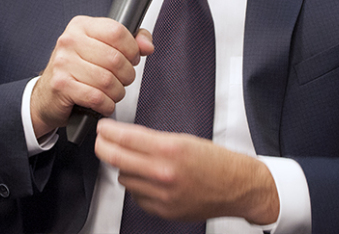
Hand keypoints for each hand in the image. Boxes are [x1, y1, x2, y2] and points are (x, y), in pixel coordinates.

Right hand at [31, 16, 153, 137]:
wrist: (47, 95)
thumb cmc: (78, 70)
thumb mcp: (102, 47)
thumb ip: (130, 42)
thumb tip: (147, 45)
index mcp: (81, 26)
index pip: (117, 31)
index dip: (132, 49)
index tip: (131, 58)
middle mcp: (69, 40)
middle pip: (115, 58)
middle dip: (126, 75)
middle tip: (123, 79)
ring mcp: (63, 62)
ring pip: (107, 80)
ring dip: (117, 92)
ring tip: (113, 92)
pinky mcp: (61, 85)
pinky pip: (96, 97)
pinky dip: (106, 104)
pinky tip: (103, 102)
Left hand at [94, 119, 279, 224]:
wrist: (236, 187)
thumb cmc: (214, 161)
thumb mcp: (183, 140)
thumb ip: (152, 141)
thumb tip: (124, 138)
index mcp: (170, 150)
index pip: (125, 138)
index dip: (108, 132)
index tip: (102, 128)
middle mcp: (164, 173)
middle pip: (117, 159)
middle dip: (104, 148)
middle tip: (102, 141)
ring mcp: (162, 195)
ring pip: (125, 178)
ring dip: (126, 168)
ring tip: (137, 161)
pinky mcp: (162, 210)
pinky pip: (136, 196)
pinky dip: (138, 187)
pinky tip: (149, 180)